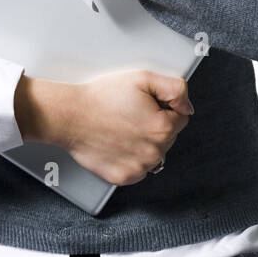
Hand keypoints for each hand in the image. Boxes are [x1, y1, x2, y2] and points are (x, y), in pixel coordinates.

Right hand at [15, 70, 193, 185]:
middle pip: (167, 137)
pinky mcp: (124, 177)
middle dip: (154, 125)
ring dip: (144, 142)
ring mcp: (139, 168)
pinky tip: (116, 143)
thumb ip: (175, 89)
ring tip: (121, 128)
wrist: (70, 116)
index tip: (143, 104)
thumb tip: (187, 107)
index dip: (162, 107)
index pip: (180, 117)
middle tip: (129, 114)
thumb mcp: (142, 78)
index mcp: (163, 128)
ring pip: (154, 154)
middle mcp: (155, 152)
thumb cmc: (102, 96)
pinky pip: (138, 168)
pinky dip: (130, 157)